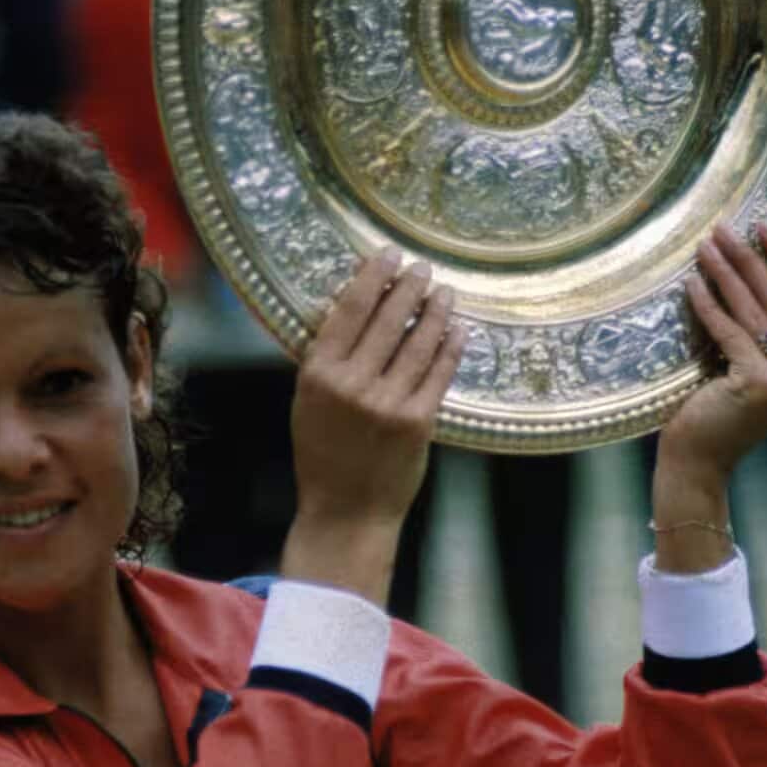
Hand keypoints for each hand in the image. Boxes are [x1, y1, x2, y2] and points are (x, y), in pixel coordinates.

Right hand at [280, 250, 464, 604]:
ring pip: (418, 342)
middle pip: (387, 319)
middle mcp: (353, 384)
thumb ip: (328, 358)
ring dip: (434, 310)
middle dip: (408, 287)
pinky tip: (458, 329)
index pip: (349, 310)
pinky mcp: (418, 421)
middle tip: (421, 267)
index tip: (387, 255)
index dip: (372, 277)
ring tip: (443, 291)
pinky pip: (440, 373)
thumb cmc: (323, 453)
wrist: (346, 511)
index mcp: (318, 374)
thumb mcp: (308, 401)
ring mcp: (388, 402)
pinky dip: (451, 346)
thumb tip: (349, 306)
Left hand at [652, 223, 766, 570]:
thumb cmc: (716, 412)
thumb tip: (752, 268)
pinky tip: (691, 283)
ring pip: (757, 313)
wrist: (697, 463)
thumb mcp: (751, 369)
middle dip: (754, 259)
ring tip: (706, 245)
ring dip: (728, 273)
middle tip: (728, 227)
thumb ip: (765, 334)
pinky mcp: (760, 386)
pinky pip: (731, 333)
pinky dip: (709, 304)